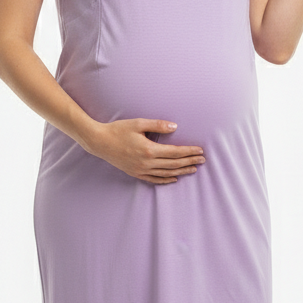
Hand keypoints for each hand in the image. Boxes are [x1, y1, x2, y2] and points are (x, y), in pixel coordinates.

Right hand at [84, 119, 206, 184]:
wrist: (99, 142)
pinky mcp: (135, 173)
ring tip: (193, 169)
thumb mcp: (138, 123)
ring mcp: (141, 170)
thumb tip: (175, 127)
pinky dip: (166, 179)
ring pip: (166, 173)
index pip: (175, 152)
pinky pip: (154, 179)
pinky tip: (174, 178)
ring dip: (181, 171)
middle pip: (174, 164)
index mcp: (149, 149)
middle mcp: (147, 162)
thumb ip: (158, 125)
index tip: (200, 151)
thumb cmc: (118, 130)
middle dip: (190, 162)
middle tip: (202, 160)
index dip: (189, 152)